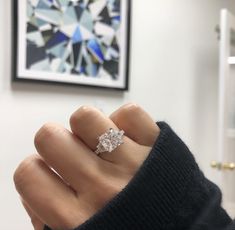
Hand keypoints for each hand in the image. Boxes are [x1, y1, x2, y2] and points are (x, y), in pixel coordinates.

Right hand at [14, 103, 159, 229]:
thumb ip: (47, 216)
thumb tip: (39, 179)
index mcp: (76, 219)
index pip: (29, 173)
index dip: (36, 168)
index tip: (51, 171)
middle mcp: (101, 187)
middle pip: (49, 136)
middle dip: (57, 142)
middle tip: (75, 153)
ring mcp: (131, 162)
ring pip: (85, 116)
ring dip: (87, 127)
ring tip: (101, 142)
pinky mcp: (158, 145)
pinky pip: (129, 112)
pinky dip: (125, 121)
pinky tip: (128, 138)